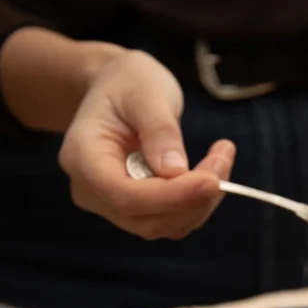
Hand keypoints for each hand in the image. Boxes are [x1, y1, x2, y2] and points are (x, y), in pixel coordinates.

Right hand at [59, 50, 235, 238]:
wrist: (118, 89)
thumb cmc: (127, 83)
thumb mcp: (144, 92)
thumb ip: (159, 131)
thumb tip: (176, 172)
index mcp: (83, 158)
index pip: (123, 195)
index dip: (170, 196)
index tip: (211, 181)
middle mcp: (92, 191)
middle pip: (146, 217)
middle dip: (193, 197)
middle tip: (224, 156)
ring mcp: (112, 205)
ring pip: (164, 224)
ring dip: (201, 200)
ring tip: (222, 157)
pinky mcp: (137, 209)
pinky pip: (172, 219)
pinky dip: (198, 202)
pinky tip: (212, 171)